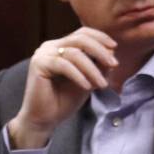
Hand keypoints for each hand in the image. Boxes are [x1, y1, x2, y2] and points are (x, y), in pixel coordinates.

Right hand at [5, 26, 117, 149]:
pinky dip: (78, 75)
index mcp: (60, 46)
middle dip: (100, 51)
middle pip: (80, 39)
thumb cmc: (63, 100)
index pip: (82, 33)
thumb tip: (112, 52)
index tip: (115, 47)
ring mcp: (43, 54)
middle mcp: (50, 46)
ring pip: (74, 53)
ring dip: (92, 69)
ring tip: (102, 84)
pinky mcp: (38, 64)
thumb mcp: (87, 80)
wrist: (44, 120)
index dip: (100, 37)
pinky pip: (64, 65)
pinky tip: (87, 87)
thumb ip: (97, 66)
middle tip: (114, 64)